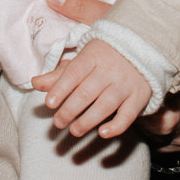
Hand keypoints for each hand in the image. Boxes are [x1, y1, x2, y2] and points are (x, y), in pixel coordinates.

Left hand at [30, 39, 148, 139]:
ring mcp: (126, 84)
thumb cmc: (105, 56)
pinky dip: (116, 126)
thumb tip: (34, 83)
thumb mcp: (83, 59)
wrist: (144, 47)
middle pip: (87, 92)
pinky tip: (102, 133)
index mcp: (93, 56)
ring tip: (73, 131)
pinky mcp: (140, 97)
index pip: (74, 73)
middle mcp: (110, 70)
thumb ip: (59, 74)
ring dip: (88, 120)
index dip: (60, 88)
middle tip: (57, 123)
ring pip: (105, 105)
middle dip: (69, 109)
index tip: (49, 103)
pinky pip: (129, 115)